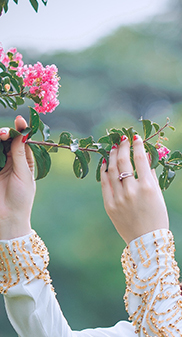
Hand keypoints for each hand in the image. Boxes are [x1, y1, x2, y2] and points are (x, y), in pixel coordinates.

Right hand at [0, 116, 34, 239]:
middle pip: (6, 140)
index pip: (21, 141)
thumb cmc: (21, 197)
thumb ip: (19, 154)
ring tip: (0, 136)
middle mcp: (10, 160)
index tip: (20, 119)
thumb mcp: (24, 174)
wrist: (8, 217)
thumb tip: (22, 134)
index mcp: (24, 161)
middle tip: (4, 133)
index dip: (20, 130)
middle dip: (5, 133)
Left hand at [101, 134, 168, 243]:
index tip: (136, 137)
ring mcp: (119, 198)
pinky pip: (104, 184)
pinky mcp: (110, 205)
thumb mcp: (158, 195)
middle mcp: (132, 191)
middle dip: (123, 147)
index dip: (137, 145)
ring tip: (114, 148)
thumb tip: (146, 158)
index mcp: (148, 187)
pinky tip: (106, 163)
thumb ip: (151, 176)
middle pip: (124, 161)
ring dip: (113, 156)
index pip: (140, 159)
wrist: (146, 241)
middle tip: (123, 139)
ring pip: (112, 170)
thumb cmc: (157, 217)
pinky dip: (104, 171)